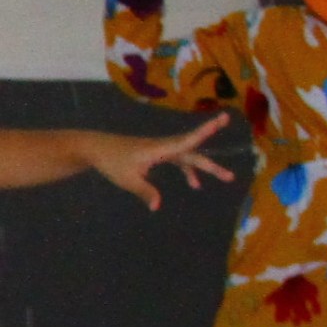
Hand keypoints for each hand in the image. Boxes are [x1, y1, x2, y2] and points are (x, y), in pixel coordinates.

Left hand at [96, 113, 232, 207]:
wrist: (96, 149)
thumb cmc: (111, 161)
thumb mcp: (127, 180)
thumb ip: (144, 191)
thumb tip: (157, 206)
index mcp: (159, 149)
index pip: (187, 141)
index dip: (206, 131)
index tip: (222, 120)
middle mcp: (163, 146)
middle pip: (193, 153)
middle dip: (211, 165)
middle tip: (230, 176)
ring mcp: (161, 149)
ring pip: (188, 156)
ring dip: (204, 167)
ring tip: (225, 177)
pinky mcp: (157, 153)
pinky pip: (178, 160)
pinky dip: (187, 170)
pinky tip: (194, 184)